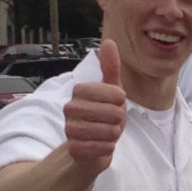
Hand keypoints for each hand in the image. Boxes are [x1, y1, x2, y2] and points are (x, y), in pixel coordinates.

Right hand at [63, 39, 126, 173]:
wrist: (90, 147)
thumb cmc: (103, 116)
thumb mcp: (112, 91)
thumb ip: (111, 68)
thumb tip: (109, 42)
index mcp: (80, 90)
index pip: (116, 93)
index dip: (121, 101)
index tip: (114, 103)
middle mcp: (70, 107)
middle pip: (115, 113)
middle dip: (119, 120)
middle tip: (109, 121)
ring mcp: (70, 128)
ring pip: (110, 131)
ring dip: (114, 135)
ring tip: (105, 133)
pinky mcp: (74, 148)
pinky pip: (104, 148)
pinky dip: (108, 148)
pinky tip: (101, 145)